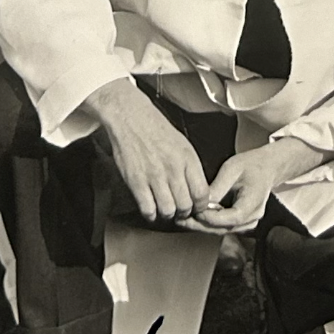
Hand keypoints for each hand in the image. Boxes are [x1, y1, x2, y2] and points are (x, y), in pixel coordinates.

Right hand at [81, 81, 212, 225]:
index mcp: (188, 159)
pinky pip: (147, 209)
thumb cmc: (156, 130)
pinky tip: (150, 207)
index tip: (196, 208)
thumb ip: (191, 169)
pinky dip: (150, 214)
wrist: (131, 118)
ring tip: (164, 209)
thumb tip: (198, 191)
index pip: (202, 194)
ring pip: (168, 211)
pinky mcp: (136, 181)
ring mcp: (154, 176)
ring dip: (167, 215)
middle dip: (184, 213)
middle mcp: (173, 168)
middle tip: (179, 211)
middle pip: (186, 206)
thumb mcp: (183, 145)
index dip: (200, 206)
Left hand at [189, 141, 323, 232]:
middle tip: (180, 219)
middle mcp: (252, 217)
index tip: (193, 211)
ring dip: (202, 226)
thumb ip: (217, 187)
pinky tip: (196, 218)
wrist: (268, 167)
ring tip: (184, 219)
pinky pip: (224, 227)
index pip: (230, 218)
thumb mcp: (232, 168)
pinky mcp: (242, 223)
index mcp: (253, 203)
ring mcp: (249, 222)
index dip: (210, 217)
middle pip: (223, 228)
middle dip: (200, 225)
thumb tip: (202, 201)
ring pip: (222, 230)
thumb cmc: (252, 165)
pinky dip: (209, 224)